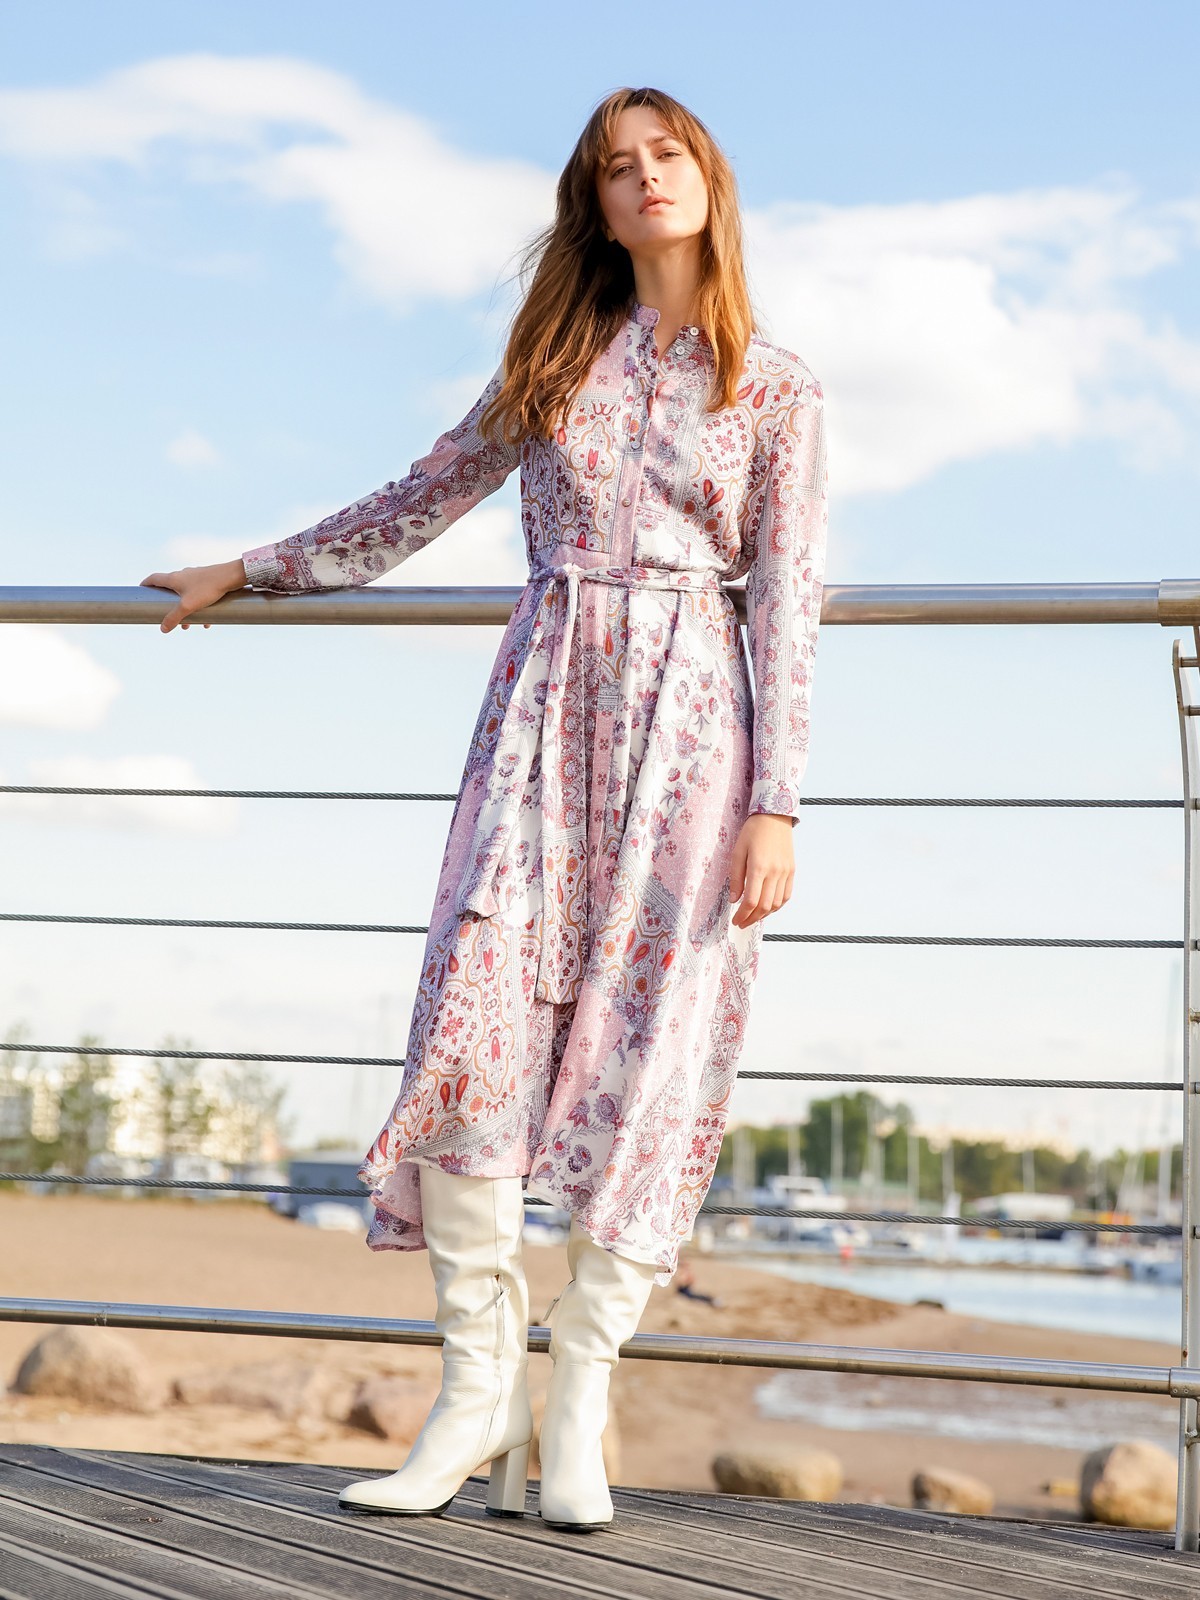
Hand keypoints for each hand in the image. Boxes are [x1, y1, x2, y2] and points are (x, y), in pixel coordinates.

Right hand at [140, 559, 247, 633]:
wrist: (232, 577)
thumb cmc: (208, 589)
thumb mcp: (188, 606)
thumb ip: (174, 618)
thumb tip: (163, 629)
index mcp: (173, 578)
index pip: (153, 579)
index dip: (145, 585)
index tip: (141, 591)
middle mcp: (183, 575)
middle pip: (170, 589)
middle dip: (169, 605)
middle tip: (169, 617)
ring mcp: (195, 576)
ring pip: (186, 595)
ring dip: (185, 609)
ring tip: (190, 624)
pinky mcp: (207, 580)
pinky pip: (199, 595)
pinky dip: (199, 607)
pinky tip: (208, 620)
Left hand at [729, 813, 795, 927]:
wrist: (775, 816)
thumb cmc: (753, 831)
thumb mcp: (738, 851)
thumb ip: (736, 877)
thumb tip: (734, 899)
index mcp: (759, 867)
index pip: (751, 901)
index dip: (742, 915)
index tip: (735, 920)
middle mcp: (775, 872)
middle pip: (765, 906)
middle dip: (751, 919)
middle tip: (741, 923)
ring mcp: (786, 872)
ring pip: (777, 904)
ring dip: (764, 915)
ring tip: (753, 916)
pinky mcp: (792, 871)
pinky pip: (786, 895)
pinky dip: (777, 906)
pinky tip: (768, 907)